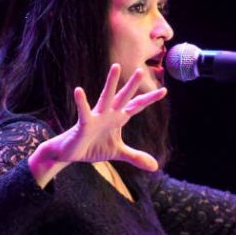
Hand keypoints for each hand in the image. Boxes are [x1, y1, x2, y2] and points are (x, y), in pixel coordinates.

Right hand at [42, 63, 166, 171]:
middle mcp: (109, 113)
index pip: (137, 106)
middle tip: (142, 71)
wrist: (71, 153)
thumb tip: (155, 167)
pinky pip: (84, 112)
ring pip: (106, 97)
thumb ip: (135, 156)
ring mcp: (96, 117)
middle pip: (124, 97)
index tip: (165, 90)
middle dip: (133, 85)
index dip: (149, 99)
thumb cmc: (94, 147)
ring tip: (116, 67)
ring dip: (111, 83)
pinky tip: (78, 90)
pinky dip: (81, 102)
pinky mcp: (84, 124)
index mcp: (118, 118)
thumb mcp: (118, 153)